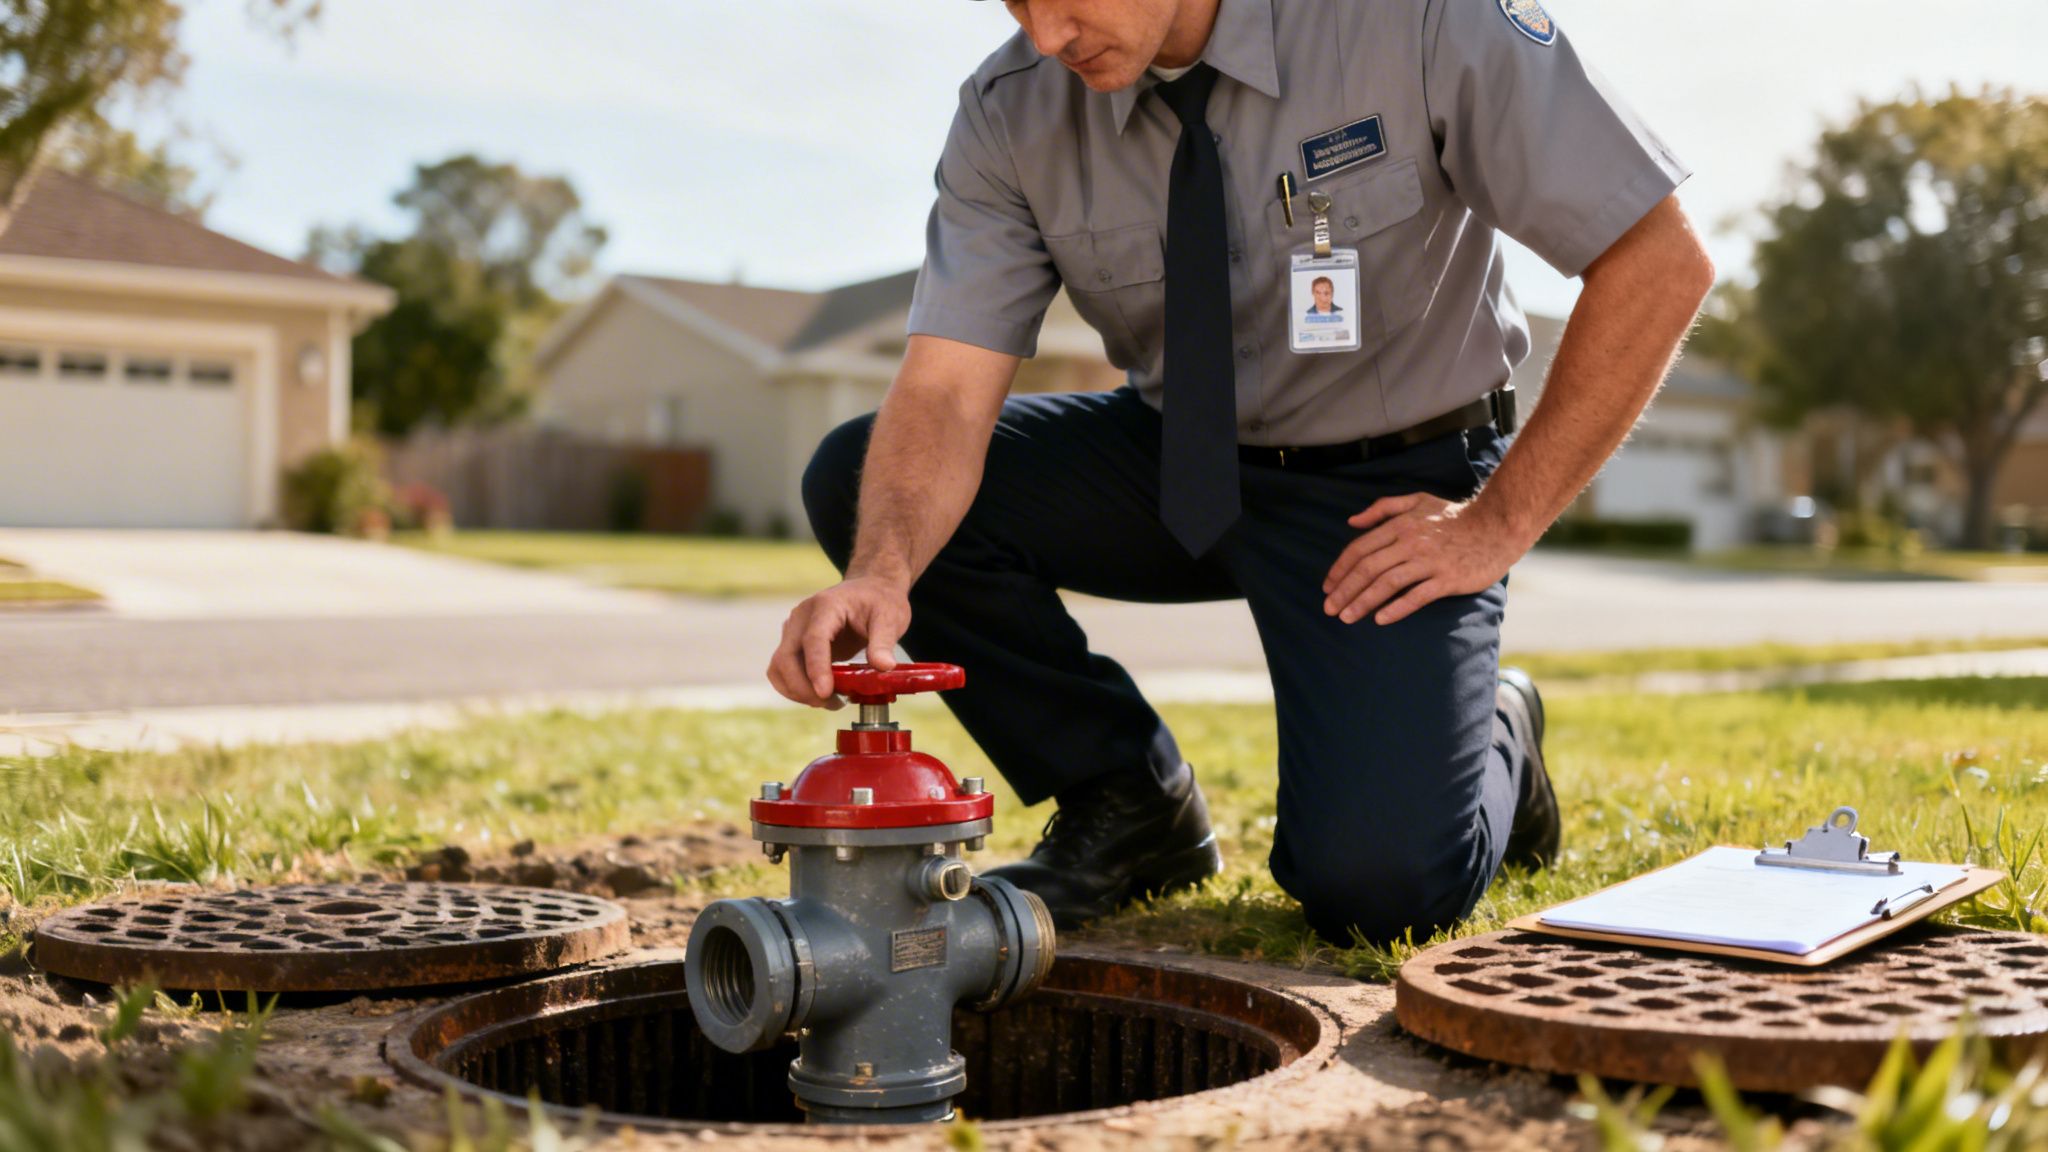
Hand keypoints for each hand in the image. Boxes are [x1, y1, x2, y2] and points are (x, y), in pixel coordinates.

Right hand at [767, 575, 913, 706]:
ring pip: (778, 667)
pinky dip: (796, 687)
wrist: (869, 589)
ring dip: (797, 691)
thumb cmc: (879, 601)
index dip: (816, 668)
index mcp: (826, 606)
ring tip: (829, 701)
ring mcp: (793, 630)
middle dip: (803, 687)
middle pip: (786, 657)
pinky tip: (820, 694)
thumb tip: (883, 667)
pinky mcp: (793, 644)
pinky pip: (783, 670)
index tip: (825, 693)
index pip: (813, 639)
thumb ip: (884, 642)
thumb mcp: (890, 618)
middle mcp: (802, 617)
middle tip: (833, 703)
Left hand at [1321, 493, 1524, 625]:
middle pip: (1368, 568)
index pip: (1360, 548)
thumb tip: (1352, 521)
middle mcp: (1411, 542)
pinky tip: (1380, 620)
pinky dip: (1397, 608)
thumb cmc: (1454, 516)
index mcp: (1400, 524)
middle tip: (1329, 609)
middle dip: (1344, 590)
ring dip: (1363, 602)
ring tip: (1347, 617)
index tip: (1327, 587)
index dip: (1340, 569)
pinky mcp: (1448, 578)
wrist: (1497, 526)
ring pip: (1387, 583)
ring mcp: (1430, 561)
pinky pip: (1417, 596)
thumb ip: (1383, 508)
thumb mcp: (1417, 501)